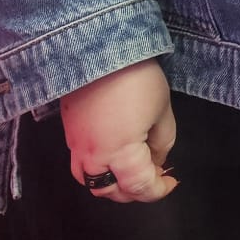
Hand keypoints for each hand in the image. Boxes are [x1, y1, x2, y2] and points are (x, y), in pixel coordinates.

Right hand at [60, 59, 177, 204]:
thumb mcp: (162, 109)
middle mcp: (92, 156)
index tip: (171, 182)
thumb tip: (157, 162)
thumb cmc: (137, 77)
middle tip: (153, 176)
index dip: (157, 190)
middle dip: (133, 191)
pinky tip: (112, 154)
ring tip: (130, 170)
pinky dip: (96, 169)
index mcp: (119, 153)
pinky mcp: (68, 131)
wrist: (99, 47)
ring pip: (89, 182)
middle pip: (110, 192)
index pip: (138, 187)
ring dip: (111, 184)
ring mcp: (75, 145)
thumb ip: (162, 142)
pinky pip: (79, 163)